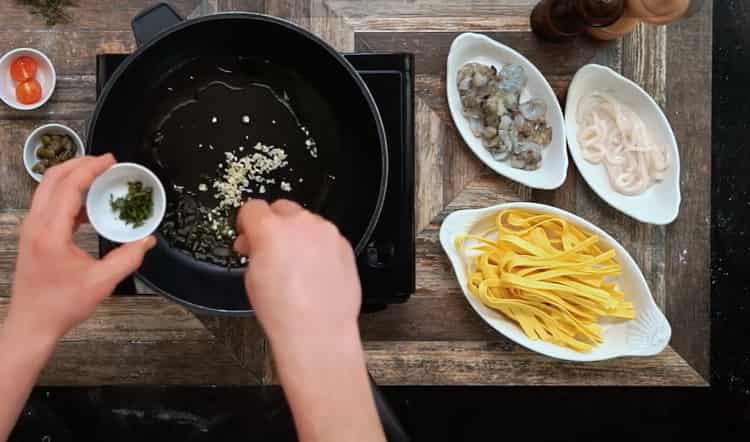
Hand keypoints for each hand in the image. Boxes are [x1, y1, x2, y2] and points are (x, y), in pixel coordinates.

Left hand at [8, 155, 155, 342]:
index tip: (110, 160)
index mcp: (51, 232)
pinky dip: (65, 194)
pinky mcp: (31, 236)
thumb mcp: (101, 282)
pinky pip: (46, 203)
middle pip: (51, 178)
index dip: (90, 169)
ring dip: (70, 176)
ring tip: (97, 176)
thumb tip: (147, 240)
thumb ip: (128, 258)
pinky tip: (86, 204)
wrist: (31, 324)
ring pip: (45, 188)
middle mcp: (35, 225)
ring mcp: (29, 229)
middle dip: (78, 163)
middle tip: (104, 162)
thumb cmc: (61, 305)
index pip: (69, 187)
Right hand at [234, 200, 384, 441]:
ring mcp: (326, 233)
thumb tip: (255, 243)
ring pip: (306, 222)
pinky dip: (318, 247)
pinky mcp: (344, 245)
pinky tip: (314, 272)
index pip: (253, 208)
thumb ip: (254, 250)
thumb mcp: (252, 278)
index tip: (247, 235)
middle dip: (273, 225)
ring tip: (295, 266)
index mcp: (270, 229)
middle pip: (281, 209)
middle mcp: (301, 224)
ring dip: (298, 235)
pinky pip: (326, 237)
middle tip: (269, 250)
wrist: (318, 331)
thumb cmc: (282, 311)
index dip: (246, 223)